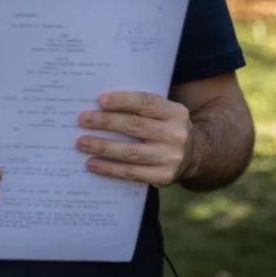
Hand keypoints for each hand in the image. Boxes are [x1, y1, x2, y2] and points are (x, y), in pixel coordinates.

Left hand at [76, 91, 192, 186]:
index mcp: (175, 112)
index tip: (100, 100)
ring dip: (103, 147)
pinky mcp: (163, 177)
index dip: (123, 101)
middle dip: (106, 122)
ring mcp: (171, 157)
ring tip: (82, 142)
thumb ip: (140, 108)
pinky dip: (109, 168)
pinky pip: (131, 172)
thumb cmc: (165, 128)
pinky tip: (92, 164)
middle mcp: (176, 134)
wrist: (193, 155)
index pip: (146, 103)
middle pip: (135, 126)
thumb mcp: (163, 113)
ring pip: (130, 152)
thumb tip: (100, 105)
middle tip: (83, 119)